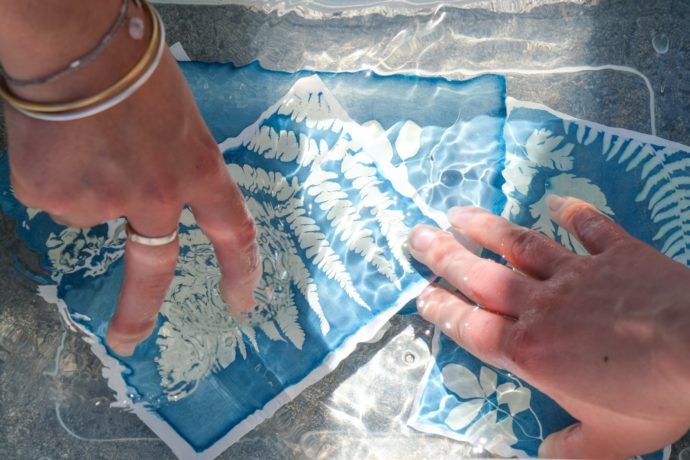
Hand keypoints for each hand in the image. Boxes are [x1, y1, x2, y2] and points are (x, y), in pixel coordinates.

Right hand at [4, 47, 260, 354]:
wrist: (72, 41)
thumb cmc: (134, 68)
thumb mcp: (178, 118)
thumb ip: (173, 166)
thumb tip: (145, 203)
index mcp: (196, 168)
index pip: (232, 232)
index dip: (241, 271)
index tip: (241, 301)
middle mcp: (155, 194)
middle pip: (154, 269)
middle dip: (138, 312)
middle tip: (128, 339)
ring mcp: (101, 199)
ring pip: (91, 212)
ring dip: (87, 184)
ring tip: (83, 137)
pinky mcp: (51, 196)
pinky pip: (55, 198)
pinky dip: (57, 176)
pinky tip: (58, 143)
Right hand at [408, 195, 689, 458]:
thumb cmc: (651, 396)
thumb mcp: (607, 442)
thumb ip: (570, 450)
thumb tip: (548, 457)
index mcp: (531, 349)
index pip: (471, 326)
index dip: (441, 309)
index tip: (419, 292)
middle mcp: (542, 305)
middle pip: (481, 276)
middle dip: (444, 256)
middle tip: (415, 235)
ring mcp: (577, 274)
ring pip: (520, 246)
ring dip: (487, 229)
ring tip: (458, 213)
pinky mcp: (616, 254)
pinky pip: (590, 229)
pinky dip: (573, 214)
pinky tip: (555, 202)